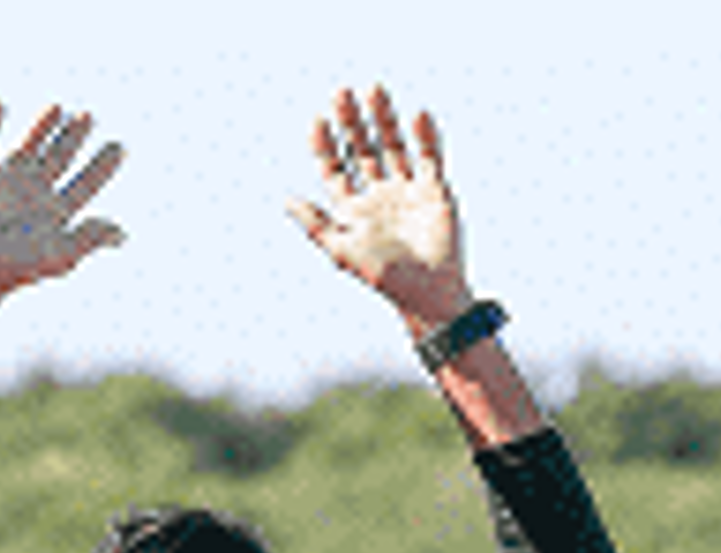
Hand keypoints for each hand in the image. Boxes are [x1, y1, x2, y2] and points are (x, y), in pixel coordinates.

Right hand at [0, 104, 124, 289]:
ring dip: (42, 124)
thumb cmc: (20, 267)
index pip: (86, 183)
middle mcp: (36, 191)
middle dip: (74, 137)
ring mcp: (9, 179)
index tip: (120, 148)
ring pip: (30, 143)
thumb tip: (123, 233)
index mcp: (58, 211)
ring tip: (57, 107)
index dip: (102, 166)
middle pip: (61, 157)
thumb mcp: (62, 254)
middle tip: (88, 116)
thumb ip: (91, 238)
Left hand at [287, 85, 467, 325]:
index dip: (325, 144)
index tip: (319, 120)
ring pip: (393, 145)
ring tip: (374, 89)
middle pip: (362, 148)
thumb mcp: (342, 251)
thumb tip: (286, 200)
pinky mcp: (434, 191)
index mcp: (352, 208)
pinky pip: (429, 157)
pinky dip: (426, 137)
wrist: (430, 295)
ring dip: (384, 118)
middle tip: (341, 93)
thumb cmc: (385, 279)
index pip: (334, 166)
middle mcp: (377, 194)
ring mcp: (406, 190)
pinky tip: (418, 116)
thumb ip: (315, 225)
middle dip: (351, 121)